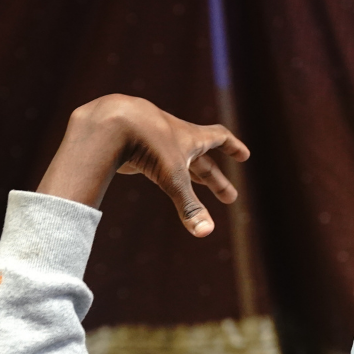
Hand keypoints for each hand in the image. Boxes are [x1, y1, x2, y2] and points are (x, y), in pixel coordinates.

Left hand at [37, 94, 250, 236]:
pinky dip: (154, 167)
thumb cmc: (146, 144)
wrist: (108, 121)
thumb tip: (205, 232)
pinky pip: (146, 156)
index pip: (218, 137)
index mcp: (189, 137)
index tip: (244, 156)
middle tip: (230, 198)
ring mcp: (150, 139)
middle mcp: (173, 136)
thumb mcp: (171, 176)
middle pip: (200, 159)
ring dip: (188, 172)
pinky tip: (148, 171)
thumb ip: (188, 205)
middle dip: (215, 179)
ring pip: (174, 156)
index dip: (232, 147)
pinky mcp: (129, 145)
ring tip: (195, 185)